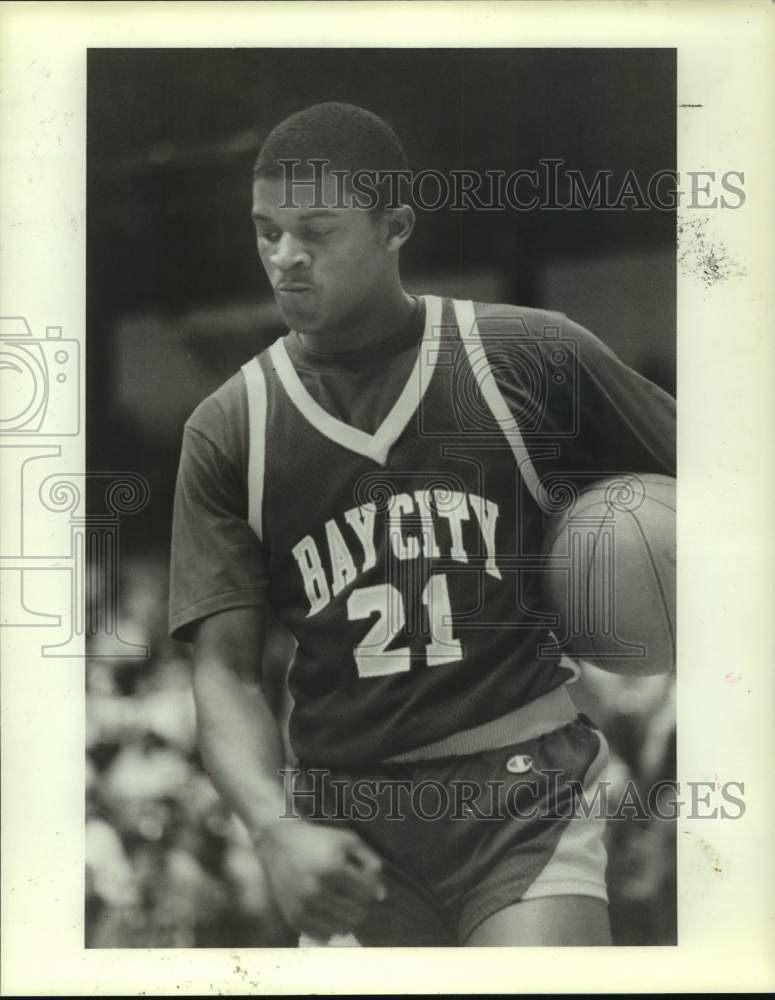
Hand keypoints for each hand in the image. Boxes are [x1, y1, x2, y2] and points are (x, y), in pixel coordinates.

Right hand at [254, 818, 385, 941]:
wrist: (278, 844)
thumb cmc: (318, 840)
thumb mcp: (348, 841)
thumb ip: (370, 863)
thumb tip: (381, 896)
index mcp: (333, 868)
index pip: (366, 893)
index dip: (369, 886)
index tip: (362, 878)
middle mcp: (317, 890)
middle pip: (357, 913)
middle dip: (360, 903)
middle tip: (352, 892)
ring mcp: (304, 906)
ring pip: (342, 928)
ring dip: (347, 917)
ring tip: (342, 902)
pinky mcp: (294, 918)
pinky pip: (323, 936)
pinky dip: (330, 927)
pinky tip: (327, 911)